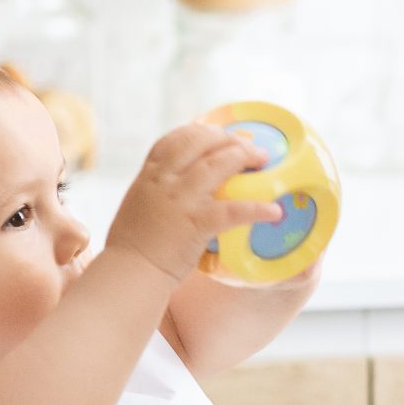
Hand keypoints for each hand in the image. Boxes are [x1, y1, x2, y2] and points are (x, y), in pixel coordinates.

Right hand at [103, 124, 278, 282]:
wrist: (129, 272)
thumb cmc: (132, 247)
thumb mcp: (138, 205)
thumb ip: (156, 191)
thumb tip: (175, 188)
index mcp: (149, 175)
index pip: (175, 139)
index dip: (200, 131)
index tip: (217, 133)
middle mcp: (164, 181)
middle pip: (199, 142)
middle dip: (227, 139)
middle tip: (248, 146)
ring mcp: (180, 200)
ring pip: (217, 165)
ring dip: (243, 157)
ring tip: (263, 160)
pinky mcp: (196, 223)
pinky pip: (233, 210)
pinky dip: (256, 208)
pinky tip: (274, 211)